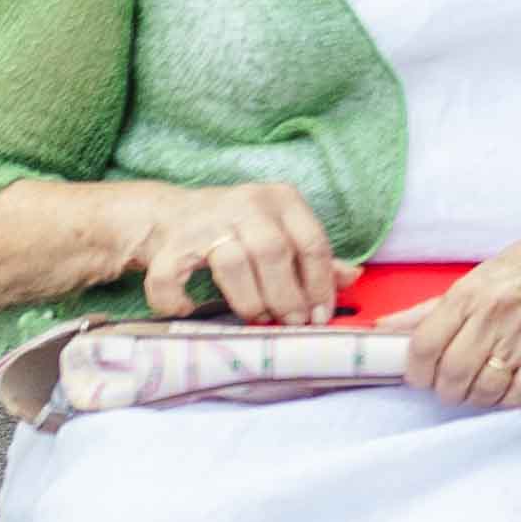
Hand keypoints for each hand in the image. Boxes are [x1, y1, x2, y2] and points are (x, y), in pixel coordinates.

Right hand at [123, 177, 340, 325]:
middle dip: (287, 295)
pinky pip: (171, 276)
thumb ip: (313, 255)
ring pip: (232, 262)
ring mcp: (205, 222)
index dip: (321, 283)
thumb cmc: (239, 227)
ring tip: (257, 318)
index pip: (312, 242)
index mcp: (281, 199)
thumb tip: (352, 277)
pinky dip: (177, 299)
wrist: (169, 213)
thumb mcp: (282, 229)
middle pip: (274, 252)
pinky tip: (189, 309)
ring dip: (249, 299)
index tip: (321, 314)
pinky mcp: (168, 244)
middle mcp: (246, 204)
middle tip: (291, 322)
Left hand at [395, 198, 520, 410]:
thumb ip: (435, 306)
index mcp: (470, 292)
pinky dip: (513, 399)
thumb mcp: (484, 273)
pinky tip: (514, 388)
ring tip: (485, 389)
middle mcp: (493, 312)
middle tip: (457, 387)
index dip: (417, 373)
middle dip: (449, 391)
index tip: (423, 377)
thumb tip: (386, 327)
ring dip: (480, 398)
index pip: (423, 346)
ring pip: (484, 388)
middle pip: (451, 375)